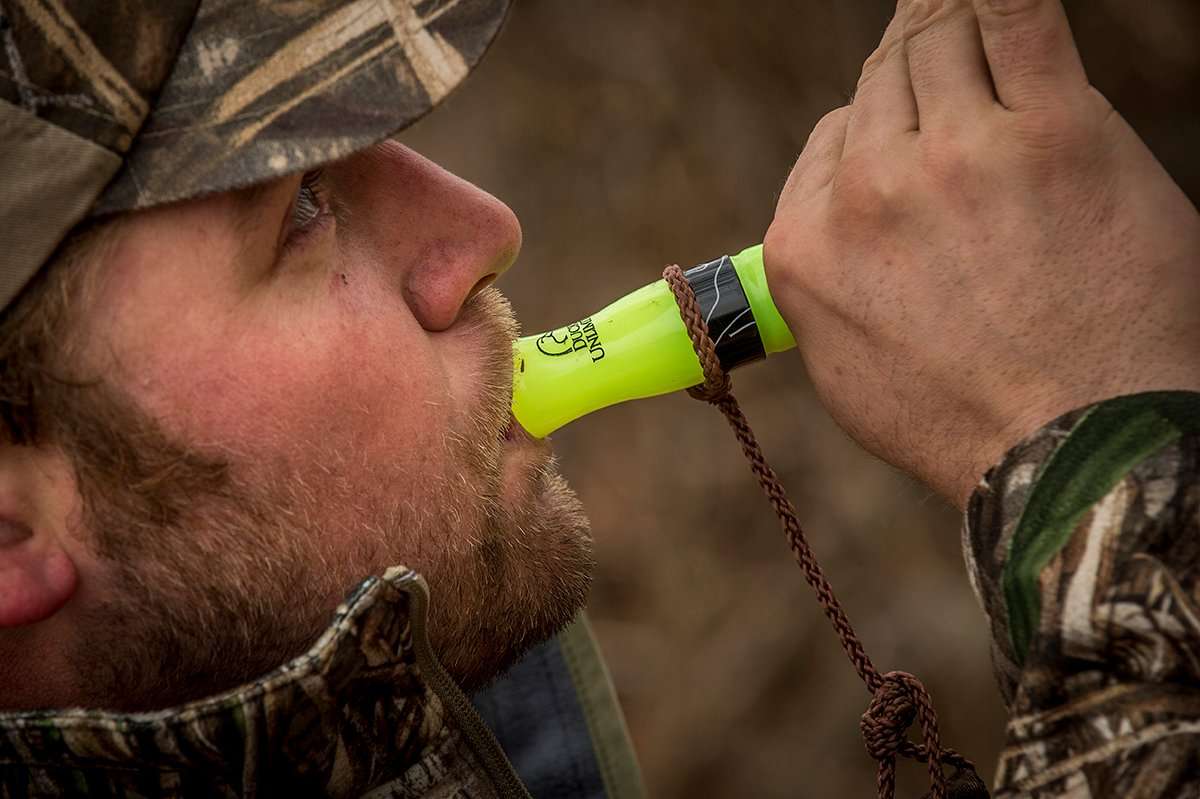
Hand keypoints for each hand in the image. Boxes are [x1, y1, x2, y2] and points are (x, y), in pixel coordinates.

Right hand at [764, 0, 1199, 507]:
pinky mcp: (1053, 132)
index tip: (912, 139)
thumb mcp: (842, 370)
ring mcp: (958, 155)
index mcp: (806, 244)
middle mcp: (867, 189)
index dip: (878, 131)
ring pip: (943, 42)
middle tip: (952, 79)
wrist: (1069, 454)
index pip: (834, 135)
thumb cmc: (960, 422)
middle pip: (886, 83)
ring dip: (961, 36)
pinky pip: (1017, 15)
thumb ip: (819, 282)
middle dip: (917, 78)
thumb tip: (829, 224)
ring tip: (981, 44)